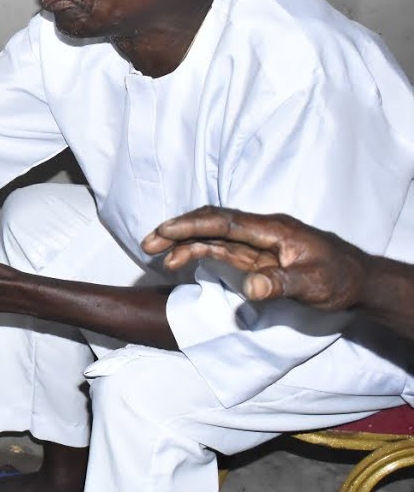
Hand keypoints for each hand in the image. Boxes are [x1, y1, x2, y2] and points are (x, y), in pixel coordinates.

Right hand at [141, 206, 366, 310]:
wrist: (361, 282)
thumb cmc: (341, 279)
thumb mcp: (313, 285)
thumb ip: (281, 284)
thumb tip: (250, 287)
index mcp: (273, 230)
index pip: (225, 222)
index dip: (192, 225)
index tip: (165, 230)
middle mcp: (260, 231)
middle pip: (212, 224)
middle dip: (179, 230)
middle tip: (149, 243)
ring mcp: (256, 244)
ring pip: (213, 236)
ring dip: (184, 242)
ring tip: (156, 255)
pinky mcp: (255, 257)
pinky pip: (221, 250)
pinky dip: (198, 252)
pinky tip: (180, 261)